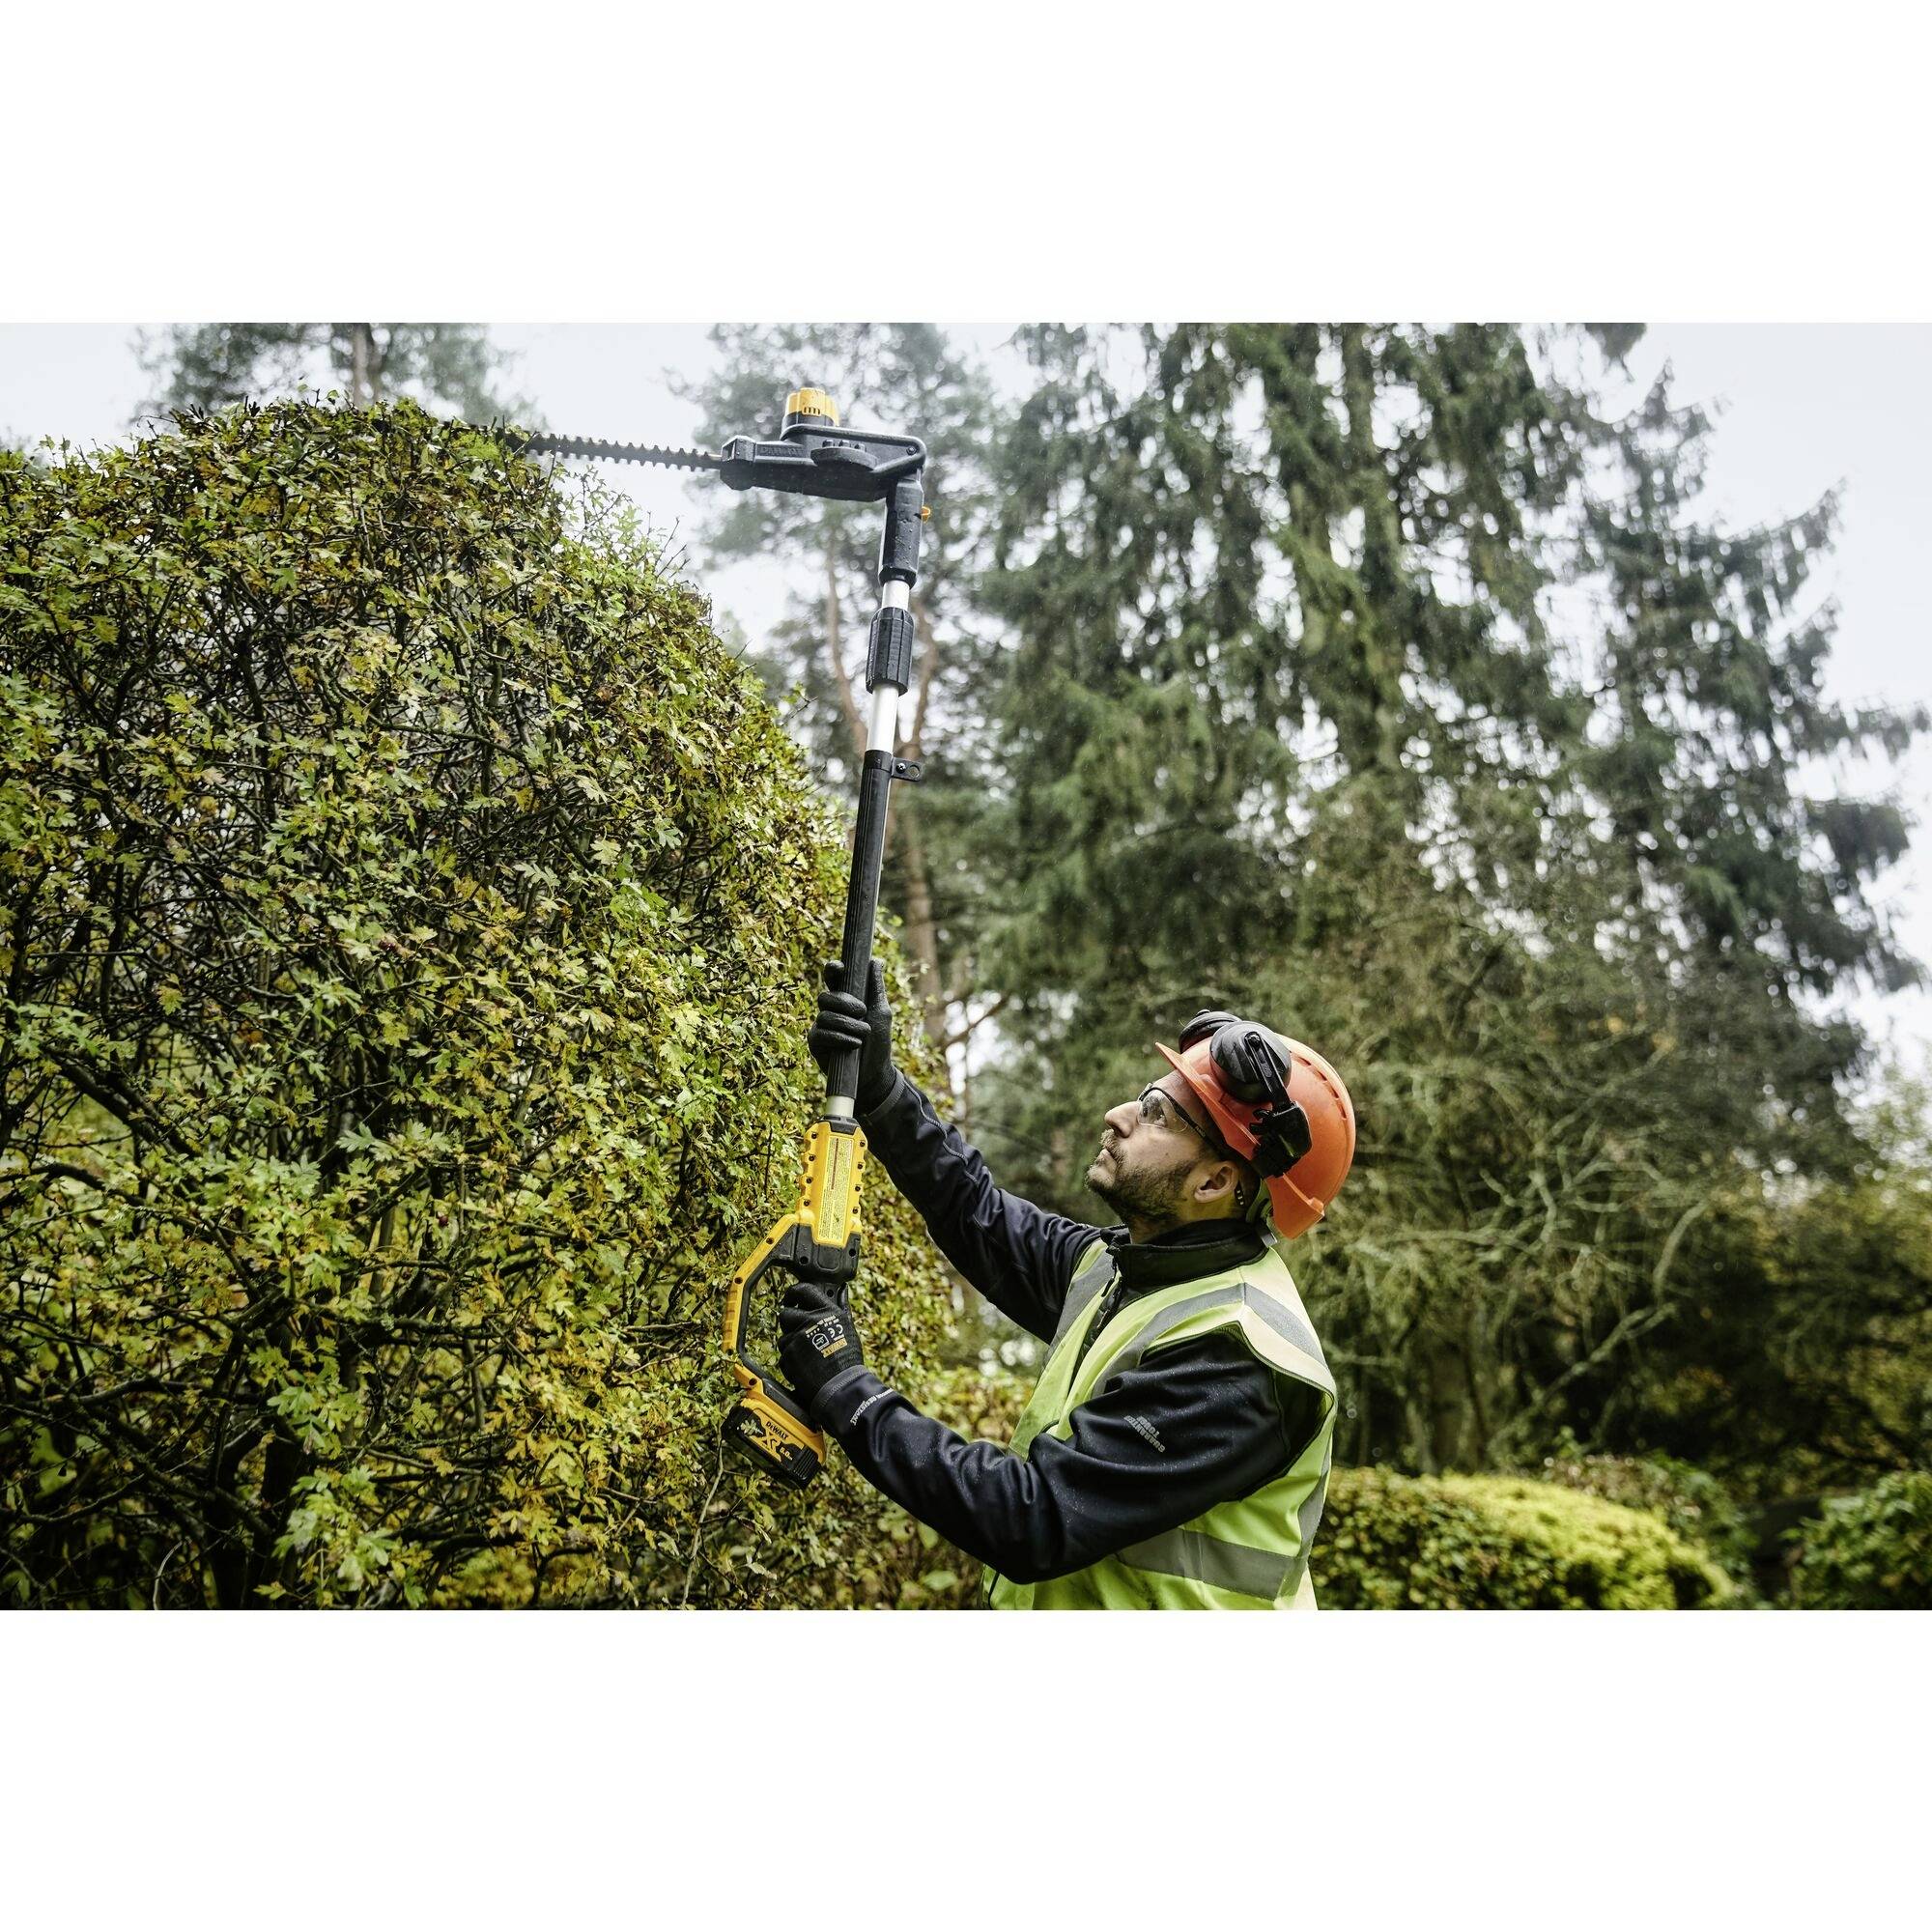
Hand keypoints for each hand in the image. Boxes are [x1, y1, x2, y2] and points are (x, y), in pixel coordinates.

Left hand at [778, 1279, 868, 1419]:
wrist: (842, 1385)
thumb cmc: (848, 1358)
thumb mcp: (847, 1327)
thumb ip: (841, 1306)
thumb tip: (842, 1289)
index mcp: (826, 1312)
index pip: (804, 1290)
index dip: (793, 1293)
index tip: (791, 1298)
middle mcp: (811, 1321)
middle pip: (785, 1314)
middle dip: (789, 1324)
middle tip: (798, 1333)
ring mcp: (798, 1338)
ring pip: (783, 1337)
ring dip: (790, 1346)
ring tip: (806, 1356)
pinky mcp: (789, 1355)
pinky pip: (783, 1355)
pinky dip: (791, 1362)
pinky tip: (804, 1366)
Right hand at [806, 957, 896, 1113]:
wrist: (874, 1074)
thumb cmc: (879, 1043)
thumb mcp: (882, 1013)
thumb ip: (876, 988)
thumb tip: (875, 960)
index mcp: (845, 999)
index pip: (834, 979)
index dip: (833, 970)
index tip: (839, 968)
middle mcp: (830, 1010)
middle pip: (826, 995)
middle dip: (844, 1002)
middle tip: (862, 1011)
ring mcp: (820, 1026)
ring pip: (824, 1015)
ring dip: (848, 1025)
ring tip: (863, 1035)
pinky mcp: (815, 1043)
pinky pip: (820, 1034)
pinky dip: (839, 1038)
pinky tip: (853, 1045)